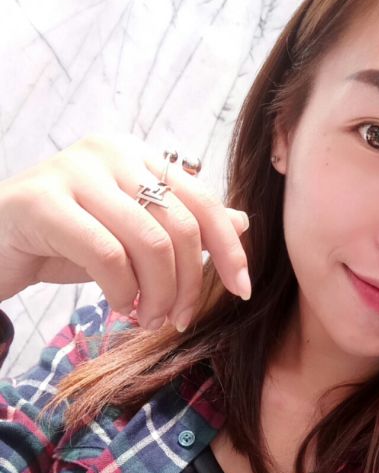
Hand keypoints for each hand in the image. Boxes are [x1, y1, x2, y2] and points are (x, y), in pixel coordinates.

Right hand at [0, 134, 250, 330]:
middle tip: (178, 318)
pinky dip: (122, 293)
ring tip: (148, 317)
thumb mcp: (134, 234)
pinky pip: (108, 256)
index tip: (242, 288)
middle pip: (181, 227)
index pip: (204, 203)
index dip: (229, 248)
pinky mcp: (42, 201)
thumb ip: (184, 223)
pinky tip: (118, 306)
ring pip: (149, 244)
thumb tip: (243, 222)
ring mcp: (75, 172)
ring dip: (158, 295)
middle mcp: (112, 154)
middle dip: (189, 284)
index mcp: (139, 156)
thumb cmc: (70, 239)